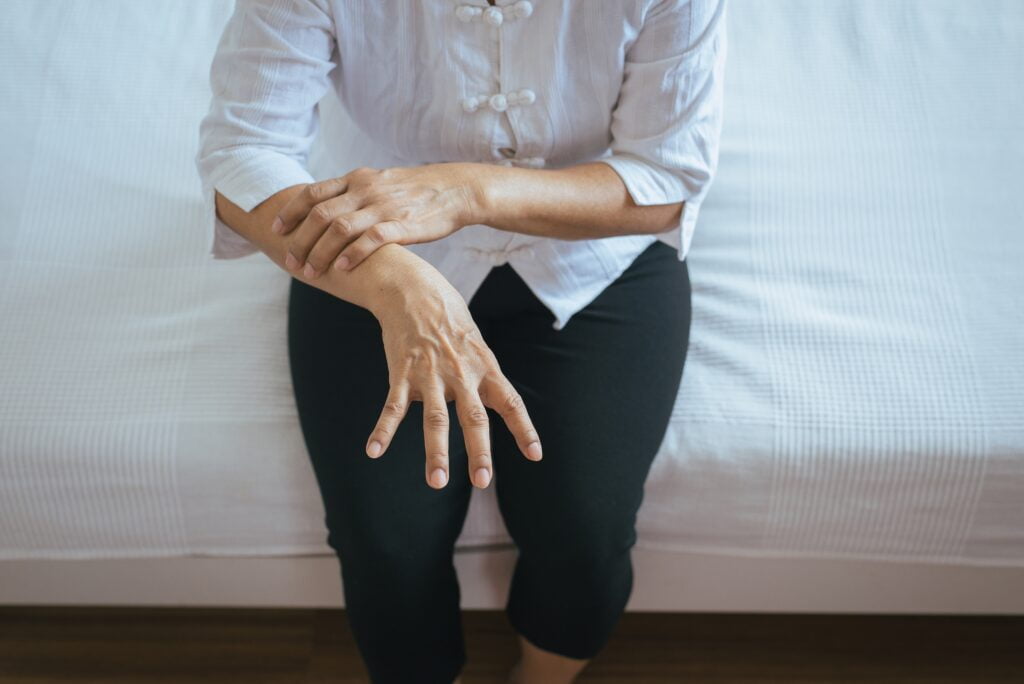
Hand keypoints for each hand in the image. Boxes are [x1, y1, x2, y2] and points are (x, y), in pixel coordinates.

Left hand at [272, 163, 481, 277]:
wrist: (455, 189)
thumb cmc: (416, 191)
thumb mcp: (380, 182)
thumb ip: (354, 192)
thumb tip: (328, 207)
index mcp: (358, 178)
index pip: (313, 192)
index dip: (290, 211)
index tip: (276, 228)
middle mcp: (366, 190)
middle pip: (320, 213)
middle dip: (300, 239)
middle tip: (290, 259)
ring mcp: (383, 207)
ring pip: (340, 228)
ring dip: (320, 252)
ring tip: (310, 271)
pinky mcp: (402, 224)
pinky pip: (370, 240)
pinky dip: (351, 254)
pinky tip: (340, 269)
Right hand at [367, 276, 543, 489]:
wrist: (414, 290)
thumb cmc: (450, 322)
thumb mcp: (477, 346)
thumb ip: (484, 380)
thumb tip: (493, 411)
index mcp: (485, 368)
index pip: (511, 403)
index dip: (523, 429)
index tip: (534, 455)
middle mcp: (461, 373)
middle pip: (473, 417)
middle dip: (478, 451)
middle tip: (482, 481)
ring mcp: (430, 374)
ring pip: (435, 419)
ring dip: (436, 452)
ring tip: (437, 481)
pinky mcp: (402, 372)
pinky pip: (392, 407)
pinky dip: (382, 431)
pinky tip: (374, 451)